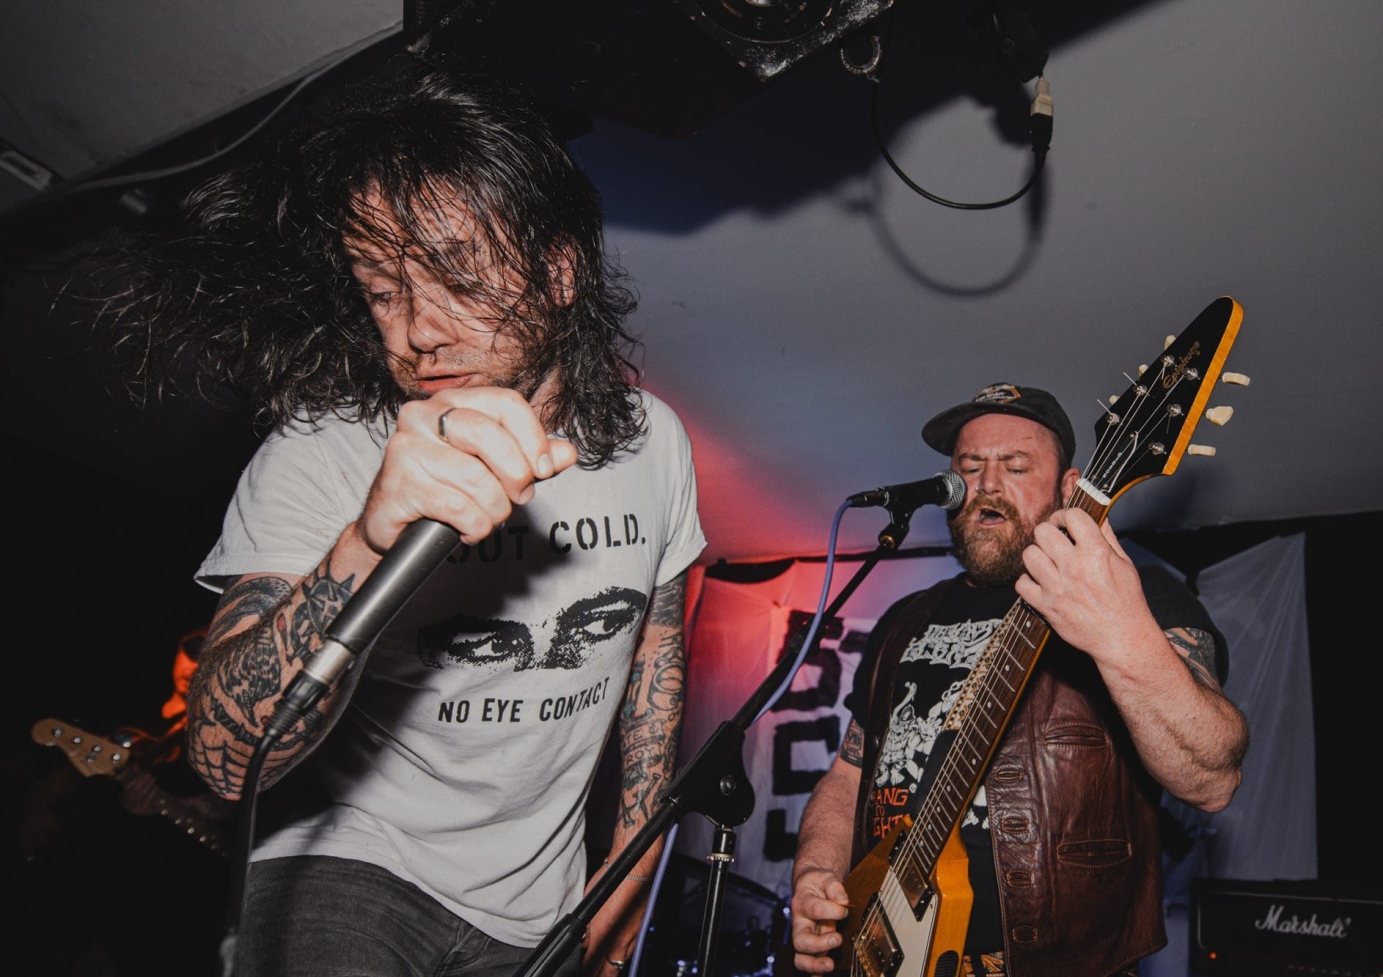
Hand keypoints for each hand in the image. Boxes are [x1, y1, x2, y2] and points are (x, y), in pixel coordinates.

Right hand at [360, 386, 577, 552]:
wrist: (393, 521)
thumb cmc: (444, 487)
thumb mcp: (492, 469)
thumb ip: (528, 459)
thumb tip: (567, 453)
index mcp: (451, 402)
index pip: (505, 403)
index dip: (533, 437)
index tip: (544, 469)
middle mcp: (423, 416)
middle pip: (489, 435)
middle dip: (516, 473)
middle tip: (520, 496)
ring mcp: (406, 449)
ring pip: (475, 478)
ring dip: (495, 509)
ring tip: (489, 518)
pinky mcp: (398, 484)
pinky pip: (457, 507)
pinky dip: (475, 526)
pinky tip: (468, 530)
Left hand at [581, 863, 646, 976]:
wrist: (634, 868)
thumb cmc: (610, 880)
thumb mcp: (588, 905)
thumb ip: (586, 930)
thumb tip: (584, 942)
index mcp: (603, 935)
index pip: (592, 964)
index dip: (586, 969)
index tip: (583, 970)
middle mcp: (621, 940)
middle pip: (610, 969)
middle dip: (601, 974)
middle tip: (594, 973)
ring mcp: (634, 935)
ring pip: (623, 960)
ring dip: (613, 964)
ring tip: (606, 969)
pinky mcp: (643, 928)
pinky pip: (633, 947)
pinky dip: (625, 951)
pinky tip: (621, 950)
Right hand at [790, 867, 850, 972]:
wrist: (809, 885)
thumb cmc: (818, 882)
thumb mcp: (825, 877)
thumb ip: (835, 887)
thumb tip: (843, 902)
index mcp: (802, 902)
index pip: (814, 909)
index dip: (832, 910)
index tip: (844, 909)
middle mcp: (800, 923)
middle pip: (800, 941)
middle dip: (819, 944)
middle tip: (837, 939)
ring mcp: (806, 937)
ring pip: (801, 957)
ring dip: (815, 964)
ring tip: (830, 964)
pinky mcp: (813, 947)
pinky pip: (809, 963)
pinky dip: (815, 972)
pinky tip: (823, 975)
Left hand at [1016, 507, 1160, 661]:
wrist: (1122, 638)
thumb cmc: (1126, 601)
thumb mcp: (1124, 563)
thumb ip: (1106, 536)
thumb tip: (1095, 513)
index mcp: (1097, 553)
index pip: (1072, 515)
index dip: (1065, 515)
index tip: (1064, 523)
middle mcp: (1074, 567)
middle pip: (1043, 531)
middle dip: (1049, 534)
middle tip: (1054, 543)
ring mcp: (1057, 587)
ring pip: (1029, 554)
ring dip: (1037, 556)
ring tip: (1047, 563)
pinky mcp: (1046, 606)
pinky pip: (1021, 584)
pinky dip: (1028, 582)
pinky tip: (1040, 583)